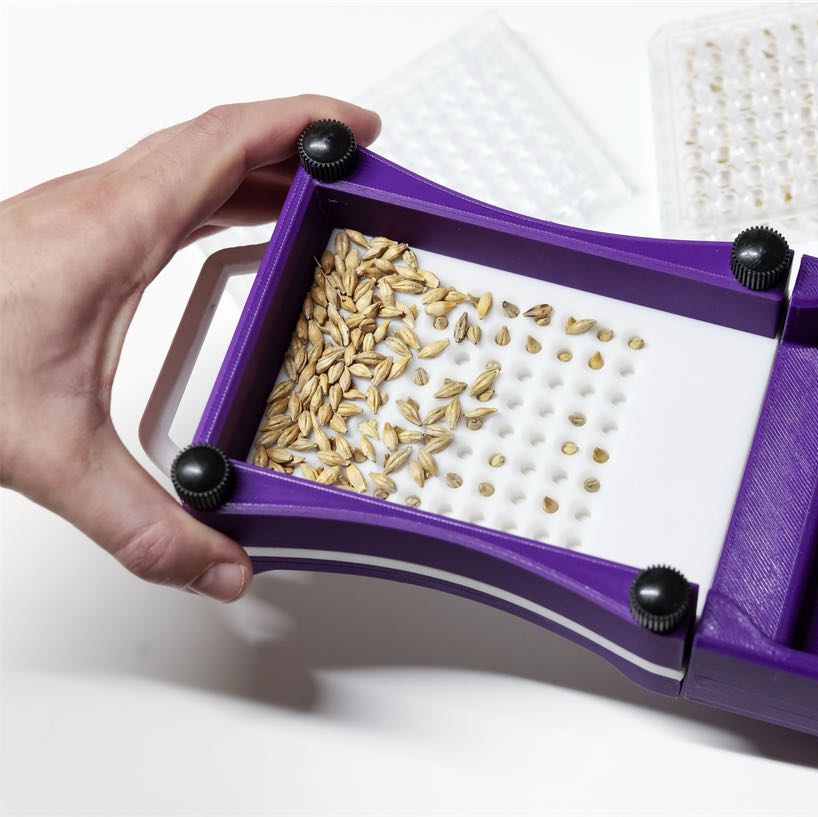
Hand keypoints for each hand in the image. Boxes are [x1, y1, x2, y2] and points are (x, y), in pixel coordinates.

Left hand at [0, 96, 380, 600]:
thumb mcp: (49, 454)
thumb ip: (143, 521)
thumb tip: (221, 564)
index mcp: (113, 231)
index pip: (224, 145)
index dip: (300, 124)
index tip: (354, 125)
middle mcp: (95, 207)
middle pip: (215, 140)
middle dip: (296, 140)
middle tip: (354, 157)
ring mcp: (77, 213)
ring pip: (185, 160)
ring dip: (255, 165)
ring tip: (311, 192)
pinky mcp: (64, 232)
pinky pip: (159, 187)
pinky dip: (214, 190)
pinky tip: (226, 225)